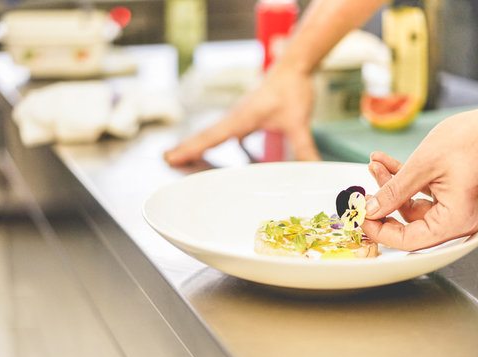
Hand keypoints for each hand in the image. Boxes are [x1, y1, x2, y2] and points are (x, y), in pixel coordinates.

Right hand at [164, 66, 320, 165]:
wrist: (293, 66)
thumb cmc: (292, 88)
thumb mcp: (299, 121)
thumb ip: (303, 147)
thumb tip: (312, 169)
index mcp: (241, 118)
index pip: (211, 138)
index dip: (190, 149)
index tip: (171, 157)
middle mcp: (235, 117)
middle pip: (205, 136)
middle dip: (185, 149)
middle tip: (165, 160)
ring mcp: (238, 116)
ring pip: (212, 134)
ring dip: (197, 145)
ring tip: (180, 158)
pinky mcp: (246, 116)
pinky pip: (225, 132)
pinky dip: (215, 142)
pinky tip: (214, 150)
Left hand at [360, 107, 477, 250]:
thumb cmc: (474, 140)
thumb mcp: (423, 166)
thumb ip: (394, 191)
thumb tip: (371, 209)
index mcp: (455, 221)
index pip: (409, 240)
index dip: (381, 230)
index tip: (361, 217)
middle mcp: (458, 221)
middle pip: (409, 223)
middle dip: (384, 202)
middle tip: (363, 192)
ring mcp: (455, 208)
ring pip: (411, 205)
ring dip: (391, 185)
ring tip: (375, 165)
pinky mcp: (451, 195)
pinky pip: (421, 193)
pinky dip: (404, 180)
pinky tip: (385, 163)